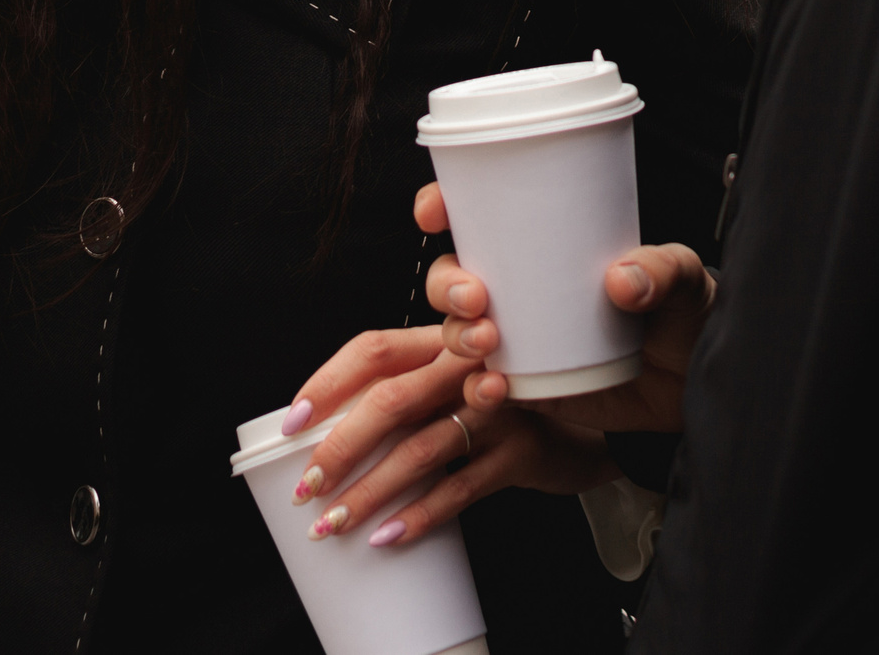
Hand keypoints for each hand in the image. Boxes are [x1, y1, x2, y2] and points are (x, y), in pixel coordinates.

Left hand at [281, 323, 613, 549]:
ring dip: (371, 492)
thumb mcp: (454, 385)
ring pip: (421, 449)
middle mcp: (469, 364)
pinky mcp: (521, 452)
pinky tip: (389, 536)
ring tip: (334, 523)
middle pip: (392, 400)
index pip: (374, 349)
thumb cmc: (501, 406)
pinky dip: (420, 515)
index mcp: (441, 342)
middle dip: (341, 448)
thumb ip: (406, 392)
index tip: (292, 423)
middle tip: (307, 486)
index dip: (329, 382)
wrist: (586, 428)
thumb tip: (325, 436)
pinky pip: (461, 488)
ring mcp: (499, 407)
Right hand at [420, 182, 715, 436]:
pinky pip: (483, 385)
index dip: (442, 205)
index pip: (478, 214)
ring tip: (488, 340)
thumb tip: (622, 279)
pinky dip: (478, 386)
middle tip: (473, 296)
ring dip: (456, 334)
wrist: (700, 382)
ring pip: (457, 330)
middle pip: (450, 276)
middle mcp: (521, 288)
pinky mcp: (529, 385)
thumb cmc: (686, 312)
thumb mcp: (682, 277)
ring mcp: (521, 338)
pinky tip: (497, 386)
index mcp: (544, 244)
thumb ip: (661, 270)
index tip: (434, 212)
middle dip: (444, 283)